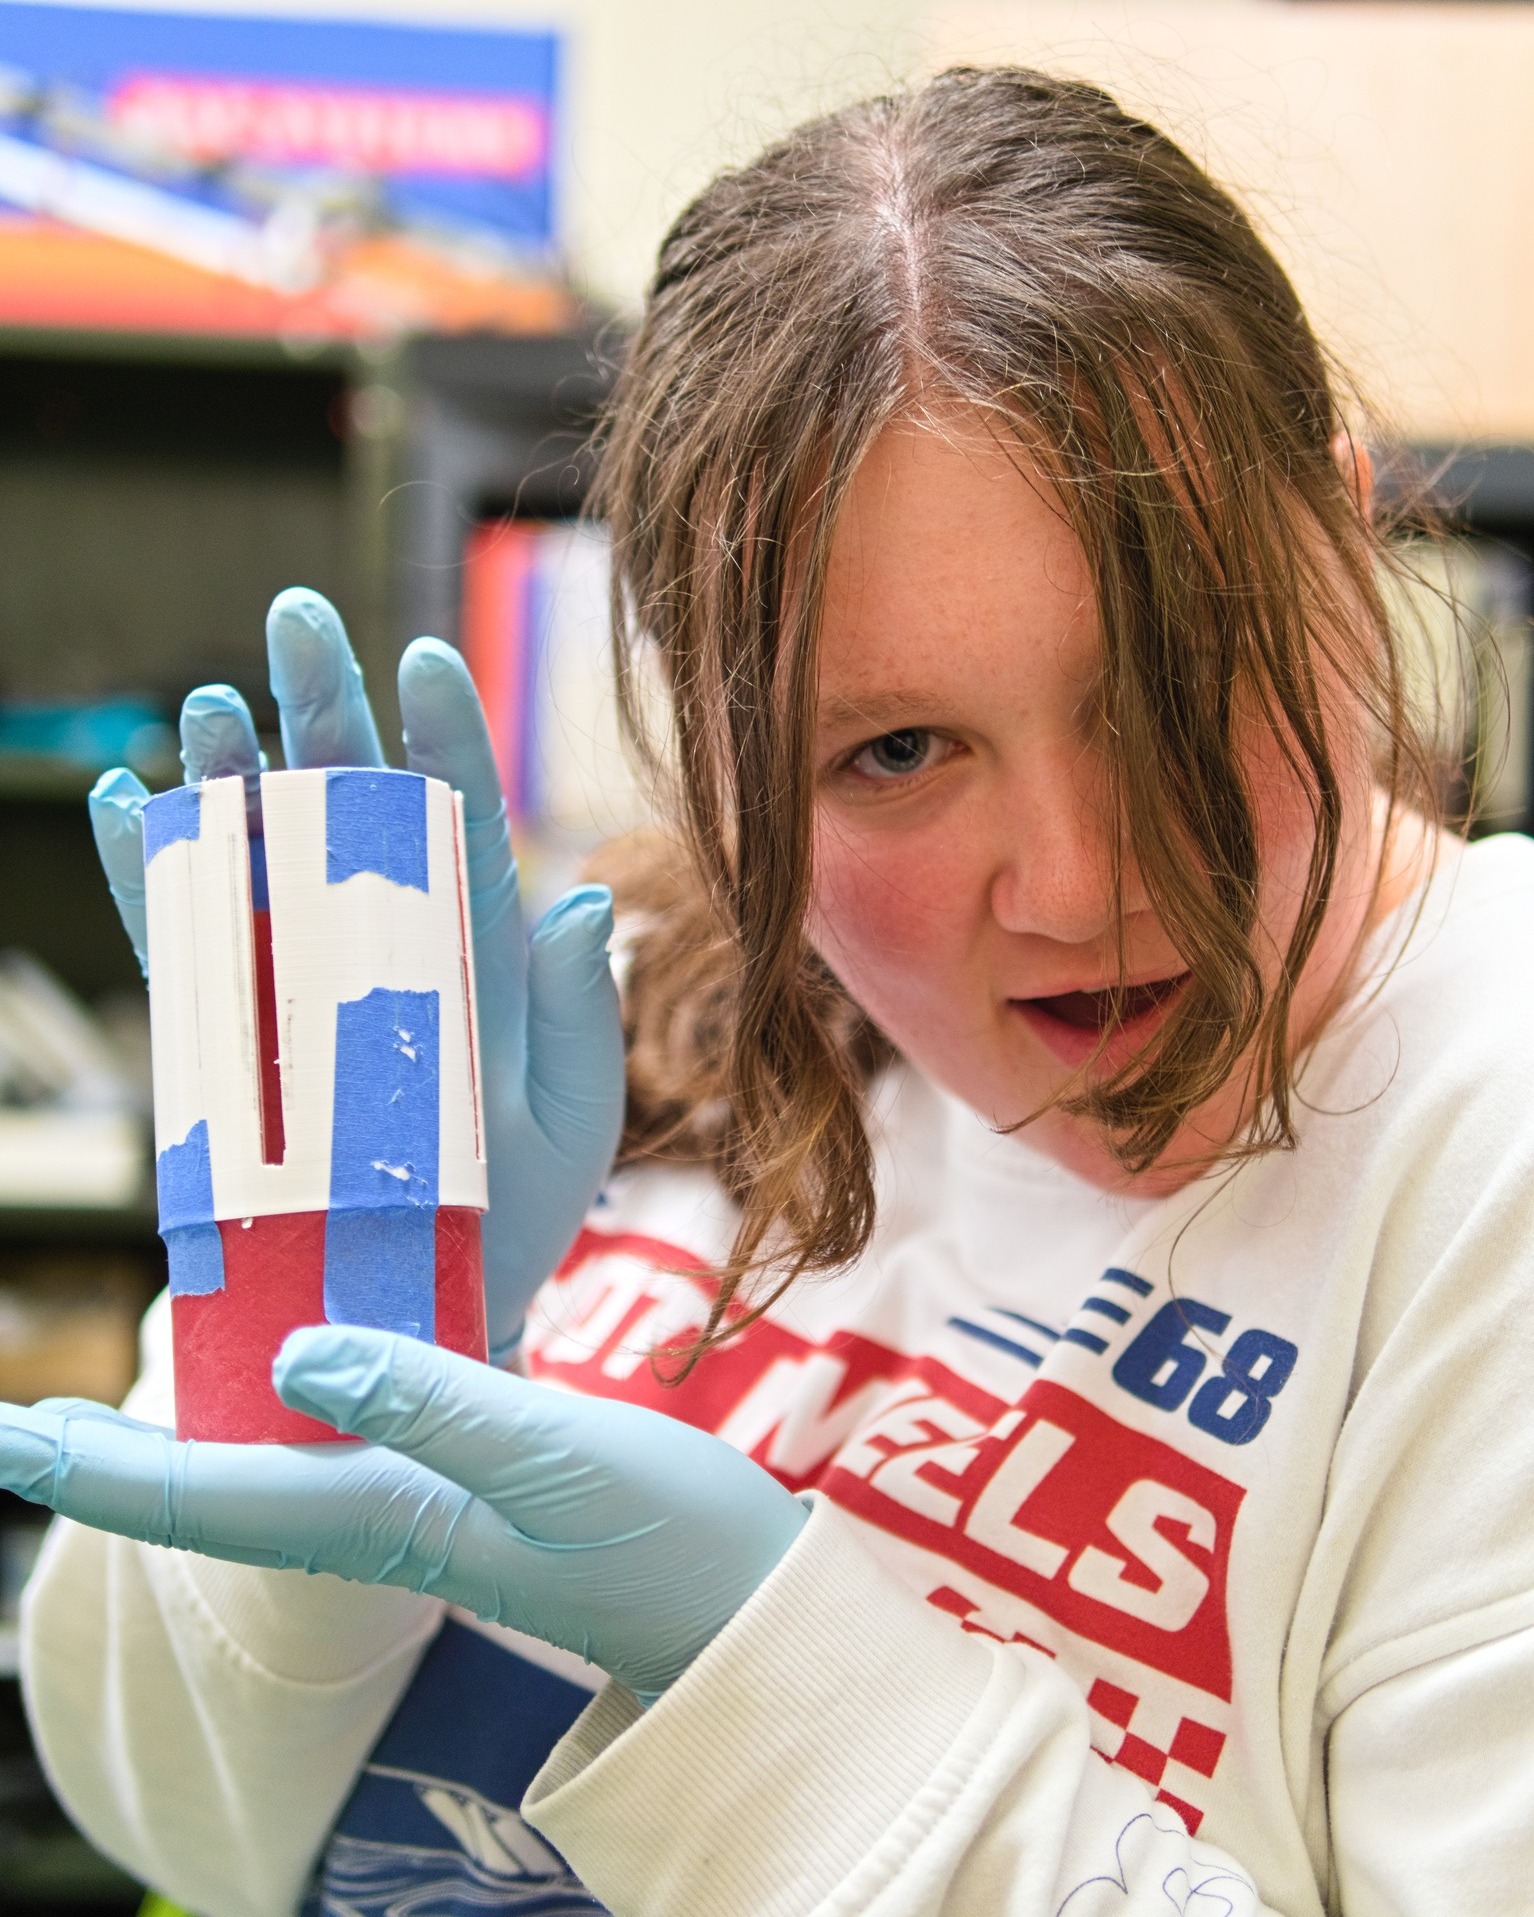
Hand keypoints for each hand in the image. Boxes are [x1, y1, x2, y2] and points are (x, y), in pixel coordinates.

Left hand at [0, 1329, 806, 1701]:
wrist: (746, 1608)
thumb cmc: (670, 1544)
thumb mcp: (559, 1459)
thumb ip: (435, 1406)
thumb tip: (296, 1354)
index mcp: (385, 1514)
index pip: (210, 1496)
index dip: (101, 1470)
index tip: (7, 1435)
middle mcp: (384, 1512)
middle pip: (219, 1485)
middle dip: (118, 1458)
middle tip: (26, 1419)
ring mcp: (426, 1499)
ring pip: (277, 1458)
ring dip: (195, 1426)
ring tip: (131, 1383)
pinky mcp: (471, 1472)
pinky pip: (355, 1429)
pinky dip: (302, 1390)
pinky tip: (300, 1358)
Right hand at [88, 589, 625, 1357]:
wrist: (428, 1305)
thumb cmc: (519, 1213)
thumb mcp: (573, 1120)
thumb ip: (581, 1015)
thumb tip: (592, 901)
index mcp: (481, 957)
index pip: (466, 826)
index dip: (447, 741)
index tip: (425, 661)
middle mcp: (390, 950)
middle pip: (354, 809)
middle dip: (325, 711)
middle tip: (297, 619)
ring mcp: (308, 987)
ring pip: (264, 858)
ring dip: (233, 778)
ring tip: (206, 704)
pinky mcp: (240, 1040)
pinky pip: (190, 946)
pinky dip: (156, 877)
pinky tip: (129, 806)